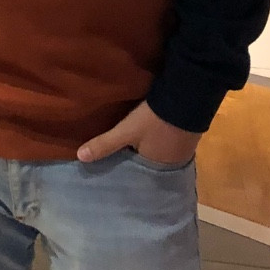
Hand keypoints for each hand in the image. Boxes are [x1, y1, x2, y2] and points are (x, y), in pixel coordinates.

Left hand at [77, 99, 199, 165]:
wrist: (187, 95)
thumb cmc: (155, 119)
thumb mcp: (126, 130)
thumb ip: (105, 144)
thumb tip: (80, 158)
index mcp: (158, 168)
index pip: (138, 174)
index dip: (127, 168)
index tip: (115, 166)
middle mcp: (173, 164)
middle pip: (149, 163)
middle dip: (137, 158)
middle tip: (122, 154)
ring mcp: (184, 150)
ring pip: (160, 152)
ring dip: (150, 147)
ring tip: (134, 143)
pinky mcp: (189, 135)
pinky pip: (170, 142)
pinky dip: (160, 139)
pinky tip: (153, 132)